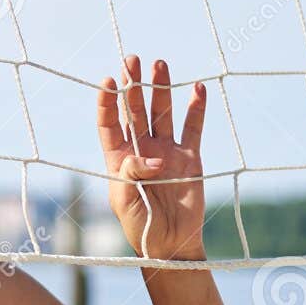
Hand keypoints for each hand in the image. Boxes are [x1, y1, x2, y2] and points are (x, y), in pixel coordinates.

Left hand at [97, 55, 207, 260]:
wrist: (170, 244)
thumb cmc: (140, 226)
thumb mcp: (125, 202)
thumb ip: (130, 177)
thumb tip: (150, 159)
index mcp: (118, 158)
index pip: (110, 123)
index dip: (108, 102)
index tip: (108, 82)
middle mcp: (141, 149)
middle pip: (136, 110)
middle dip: (133, 85)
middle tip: (131, 60)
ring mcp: (167, 150)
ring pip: (163, 113)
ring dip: (161, 89)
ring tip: (159, 65)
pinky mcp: (191, 157)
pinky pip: (193, 129)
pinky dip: (196, 109)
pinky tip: (197, 88)